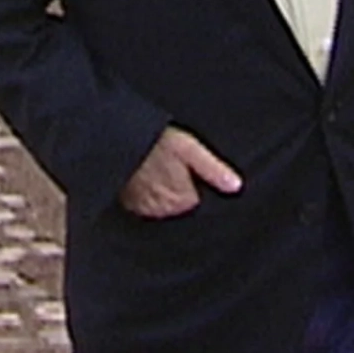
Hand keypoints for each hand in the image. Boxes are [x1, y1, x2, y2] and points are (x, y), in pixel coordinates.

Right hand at [118, 126, 241, 217]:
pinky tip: (146, 179)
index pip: (199, 198)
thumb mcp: (188, 148)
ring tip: (157, 170)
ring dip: (164, 193)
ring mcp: (147, 210)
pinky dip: (148, 196)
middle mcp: (166, 209)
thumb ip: (213, 169)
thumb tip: (236, 186)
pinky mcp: (132, 207)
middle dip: (180, 188)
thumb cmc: (153, 142)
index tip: (187, 168)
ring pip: (165, 206)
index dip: (196, 182)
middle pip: (182, 203)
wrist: (117, 143)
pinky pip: (147, 206)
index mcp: (184, 198)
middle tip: (170, 165)